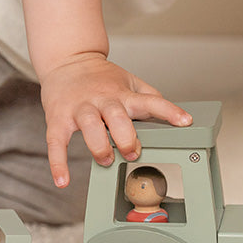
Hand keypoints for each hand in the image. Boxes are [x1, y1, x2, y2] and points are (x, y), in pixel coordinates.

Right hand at [39, 53, 191, 187]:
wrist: (66, 60)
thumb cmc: (100, 77)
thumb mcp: (129, 81)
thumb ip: (148, 97)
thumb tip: (169, 113)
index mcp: (122, 94)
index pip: (150, 101)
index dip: (169, 111)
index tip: (185, 122)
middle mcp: (102, 100)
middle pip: (117, 116)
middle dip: (127, 137)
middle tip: (132, 153)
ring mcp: (79, 109)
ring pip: (89, 127)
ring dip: (100, 147)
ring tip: (106, 160)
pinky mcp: (58, 118)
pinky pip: (56, 142)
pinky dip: (58, 163)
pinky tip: (63, 181)